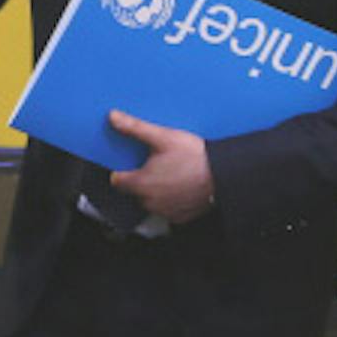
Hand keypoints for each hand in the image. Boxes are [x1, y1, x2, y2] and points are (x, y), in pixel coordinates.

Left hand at [107, 110, 215, 224]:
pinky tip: (181, 185)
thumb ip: (134, 128)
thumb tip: (113, 118)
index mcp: (140, 183)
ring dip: (156, 190)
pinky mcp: (179, 218)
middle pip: (134, 191)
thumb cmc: (194, 157)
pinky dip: (171, 200)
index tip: (131, 162)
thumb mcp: (162, 136)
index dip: (122, 169)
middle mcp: (149, 202)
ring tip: (171, 173)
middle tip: (157, 163)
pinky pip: (167, 209)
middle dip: (141, 178)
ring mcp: (165, 212)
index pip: (117, 180)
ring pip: (151, 201)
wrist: (224, 175)